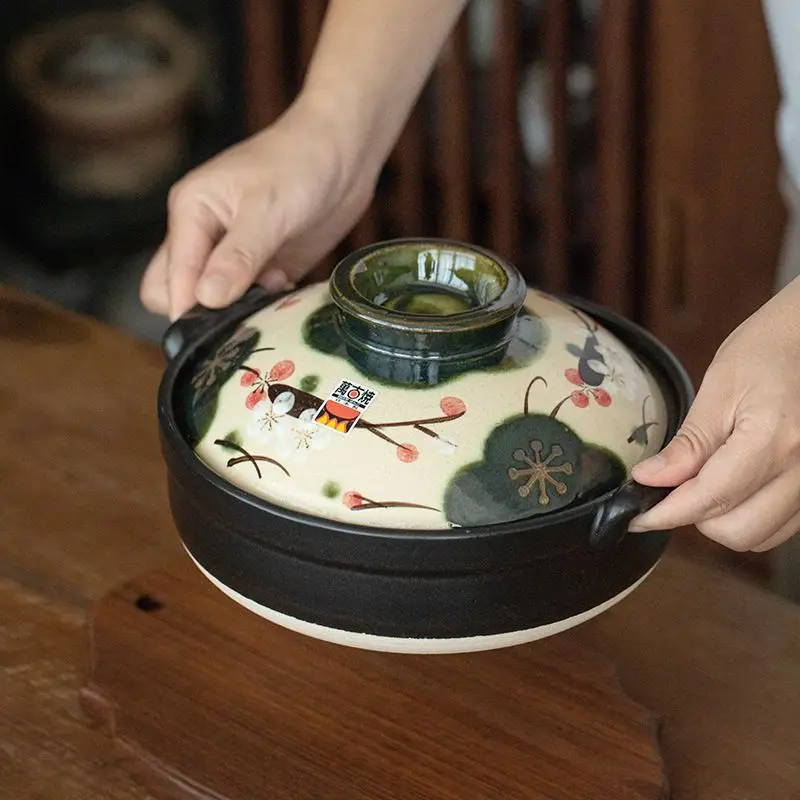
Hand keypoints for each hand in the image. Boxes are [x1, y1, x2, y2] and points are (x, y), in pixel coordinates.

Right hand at [140, 92, 378, 319]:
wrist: (344, 153)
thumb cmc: (300, 163)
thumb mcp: (267, 210)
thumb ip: (237, 256)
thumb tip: (206, 298)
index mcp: (191, 212)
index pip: (169, 278)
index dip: (189, 308)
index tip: (216, 330)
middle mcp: (205, 235)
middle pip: (178, 293)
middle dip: (204, 315)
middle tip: (244, 317)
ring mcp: (234, 254)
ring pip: (215, 302)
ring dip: (238, 314)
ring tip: (270, 303)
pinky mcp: (264, 267)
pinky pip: (251, 302)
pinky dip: (264, 308)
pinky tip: (287, 296)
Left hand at [629, 277, 799, 551]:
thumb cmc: (765, 353)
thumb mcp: (718, 388)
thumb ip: (688, 443)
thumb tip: (648, 479)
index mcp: (773, 439)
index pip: (710, 498)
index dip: (666, 513)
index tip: (636, 515)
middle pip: (736, 530)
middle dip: (695, 517)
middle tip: (673, 487)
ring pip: (758, 536)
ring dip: (721, 520)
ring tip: (704, 481)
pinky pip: (779, 527)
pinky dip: (747, 517)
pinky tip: (731, 487)